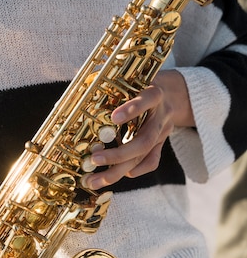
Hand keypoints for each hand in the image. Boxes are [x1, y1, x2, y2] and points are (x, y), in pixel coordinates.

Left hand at [82, 69, 194, 189]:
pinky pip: (151, 161)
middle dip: (118, 154)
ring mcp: (162, 132)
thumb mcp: (134, 76)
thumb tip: (80, 83)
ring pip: (143, 155)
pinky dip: (134, 170)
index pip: (147, 99)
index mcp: (154, 93)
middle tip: (94, 159)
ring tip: (94, 181)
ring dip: (117, 170)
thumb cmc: (145, 83)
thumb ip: (112, 82)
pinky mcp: (161, 143)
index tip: (114, 117)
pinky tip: (114, 177)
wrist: (177, 92)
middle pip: (144, 140)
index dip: (133, 108)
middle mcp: (160, 115)